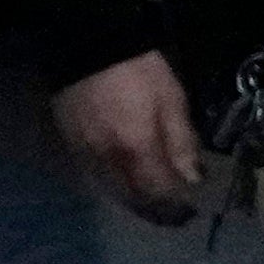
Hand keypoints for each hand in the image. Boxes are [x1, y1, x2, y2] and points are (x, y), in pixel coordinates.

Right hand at [51, 52, 204, 224]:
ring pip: (112, 192)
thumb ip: (182, 143)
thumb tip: (192, 179)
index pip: (158, 192)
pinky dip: (116, 187)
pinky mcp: (70, 147)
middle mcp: (107, 159)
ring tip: (156, 203)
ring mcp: (84, 155)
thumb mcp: (173, 101)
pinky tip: (130, 184)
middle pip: (133, 199)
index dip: (176, 207)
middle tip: (176, 215)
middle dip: (156, 211)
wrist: (88, 47)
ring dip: (136, 203)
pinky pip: (96, 178)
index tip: (191, 212)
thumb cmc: (139, 71)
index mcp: (136, 147)